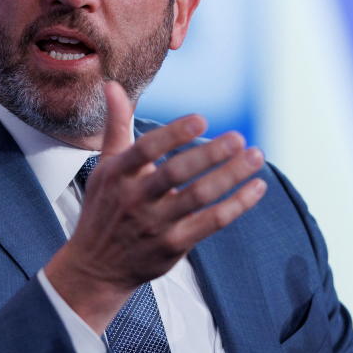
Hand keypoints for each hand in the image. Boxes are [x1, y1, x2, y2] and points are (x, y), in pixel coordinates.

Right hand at [45, 81, 266, 331]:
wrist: (96, 267)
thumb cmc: (105, 209)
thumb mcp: (106, 167)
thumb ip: (117, 125)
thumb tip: (113, 85)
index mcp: (118, 174)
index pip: (146, 148)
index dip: (174, 133)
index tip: (202, 120)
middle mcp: (135, 199)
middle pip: (176, 173)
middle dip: (210, 154)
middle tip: (239, 138)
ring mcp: (155, 224)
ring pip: (199, 197)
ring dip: (231, 176)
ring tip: (256, 157)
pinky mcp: (173, 246)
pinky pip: (211, 223)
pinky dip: (237, 205)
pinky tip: (256, 188)